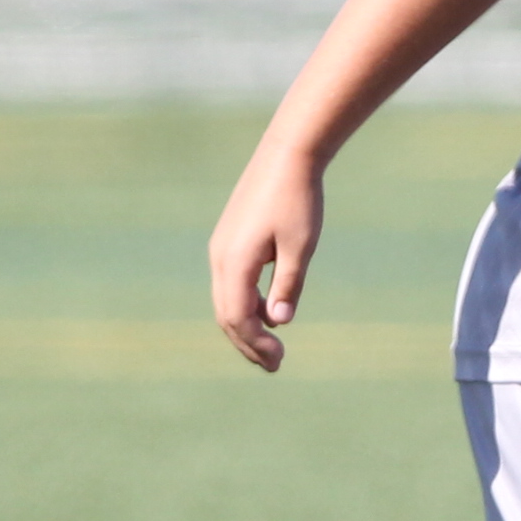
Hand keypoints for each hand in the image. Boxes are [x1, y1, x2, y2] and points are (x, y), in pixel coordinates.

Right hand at [208, 136, 324, 370]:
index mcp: (234, 262)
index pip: (236, 318)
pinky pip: (230, 283)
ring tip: (271, 348)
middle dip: (248, 343)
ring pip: (225, 300)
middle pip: (226, 314)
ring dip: (246, 326)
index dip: (255, 344)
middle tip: (275, 366)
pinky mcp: (229, 240)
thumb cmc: (298, 199)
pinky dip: (245, 305)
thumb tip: (278, 324)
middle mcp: (220, 257)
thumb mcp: (300, 247)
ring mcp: (221, 248)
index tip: (279, 361)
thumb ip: (287, 286)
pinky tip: (267, 314)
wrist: (288, 154)